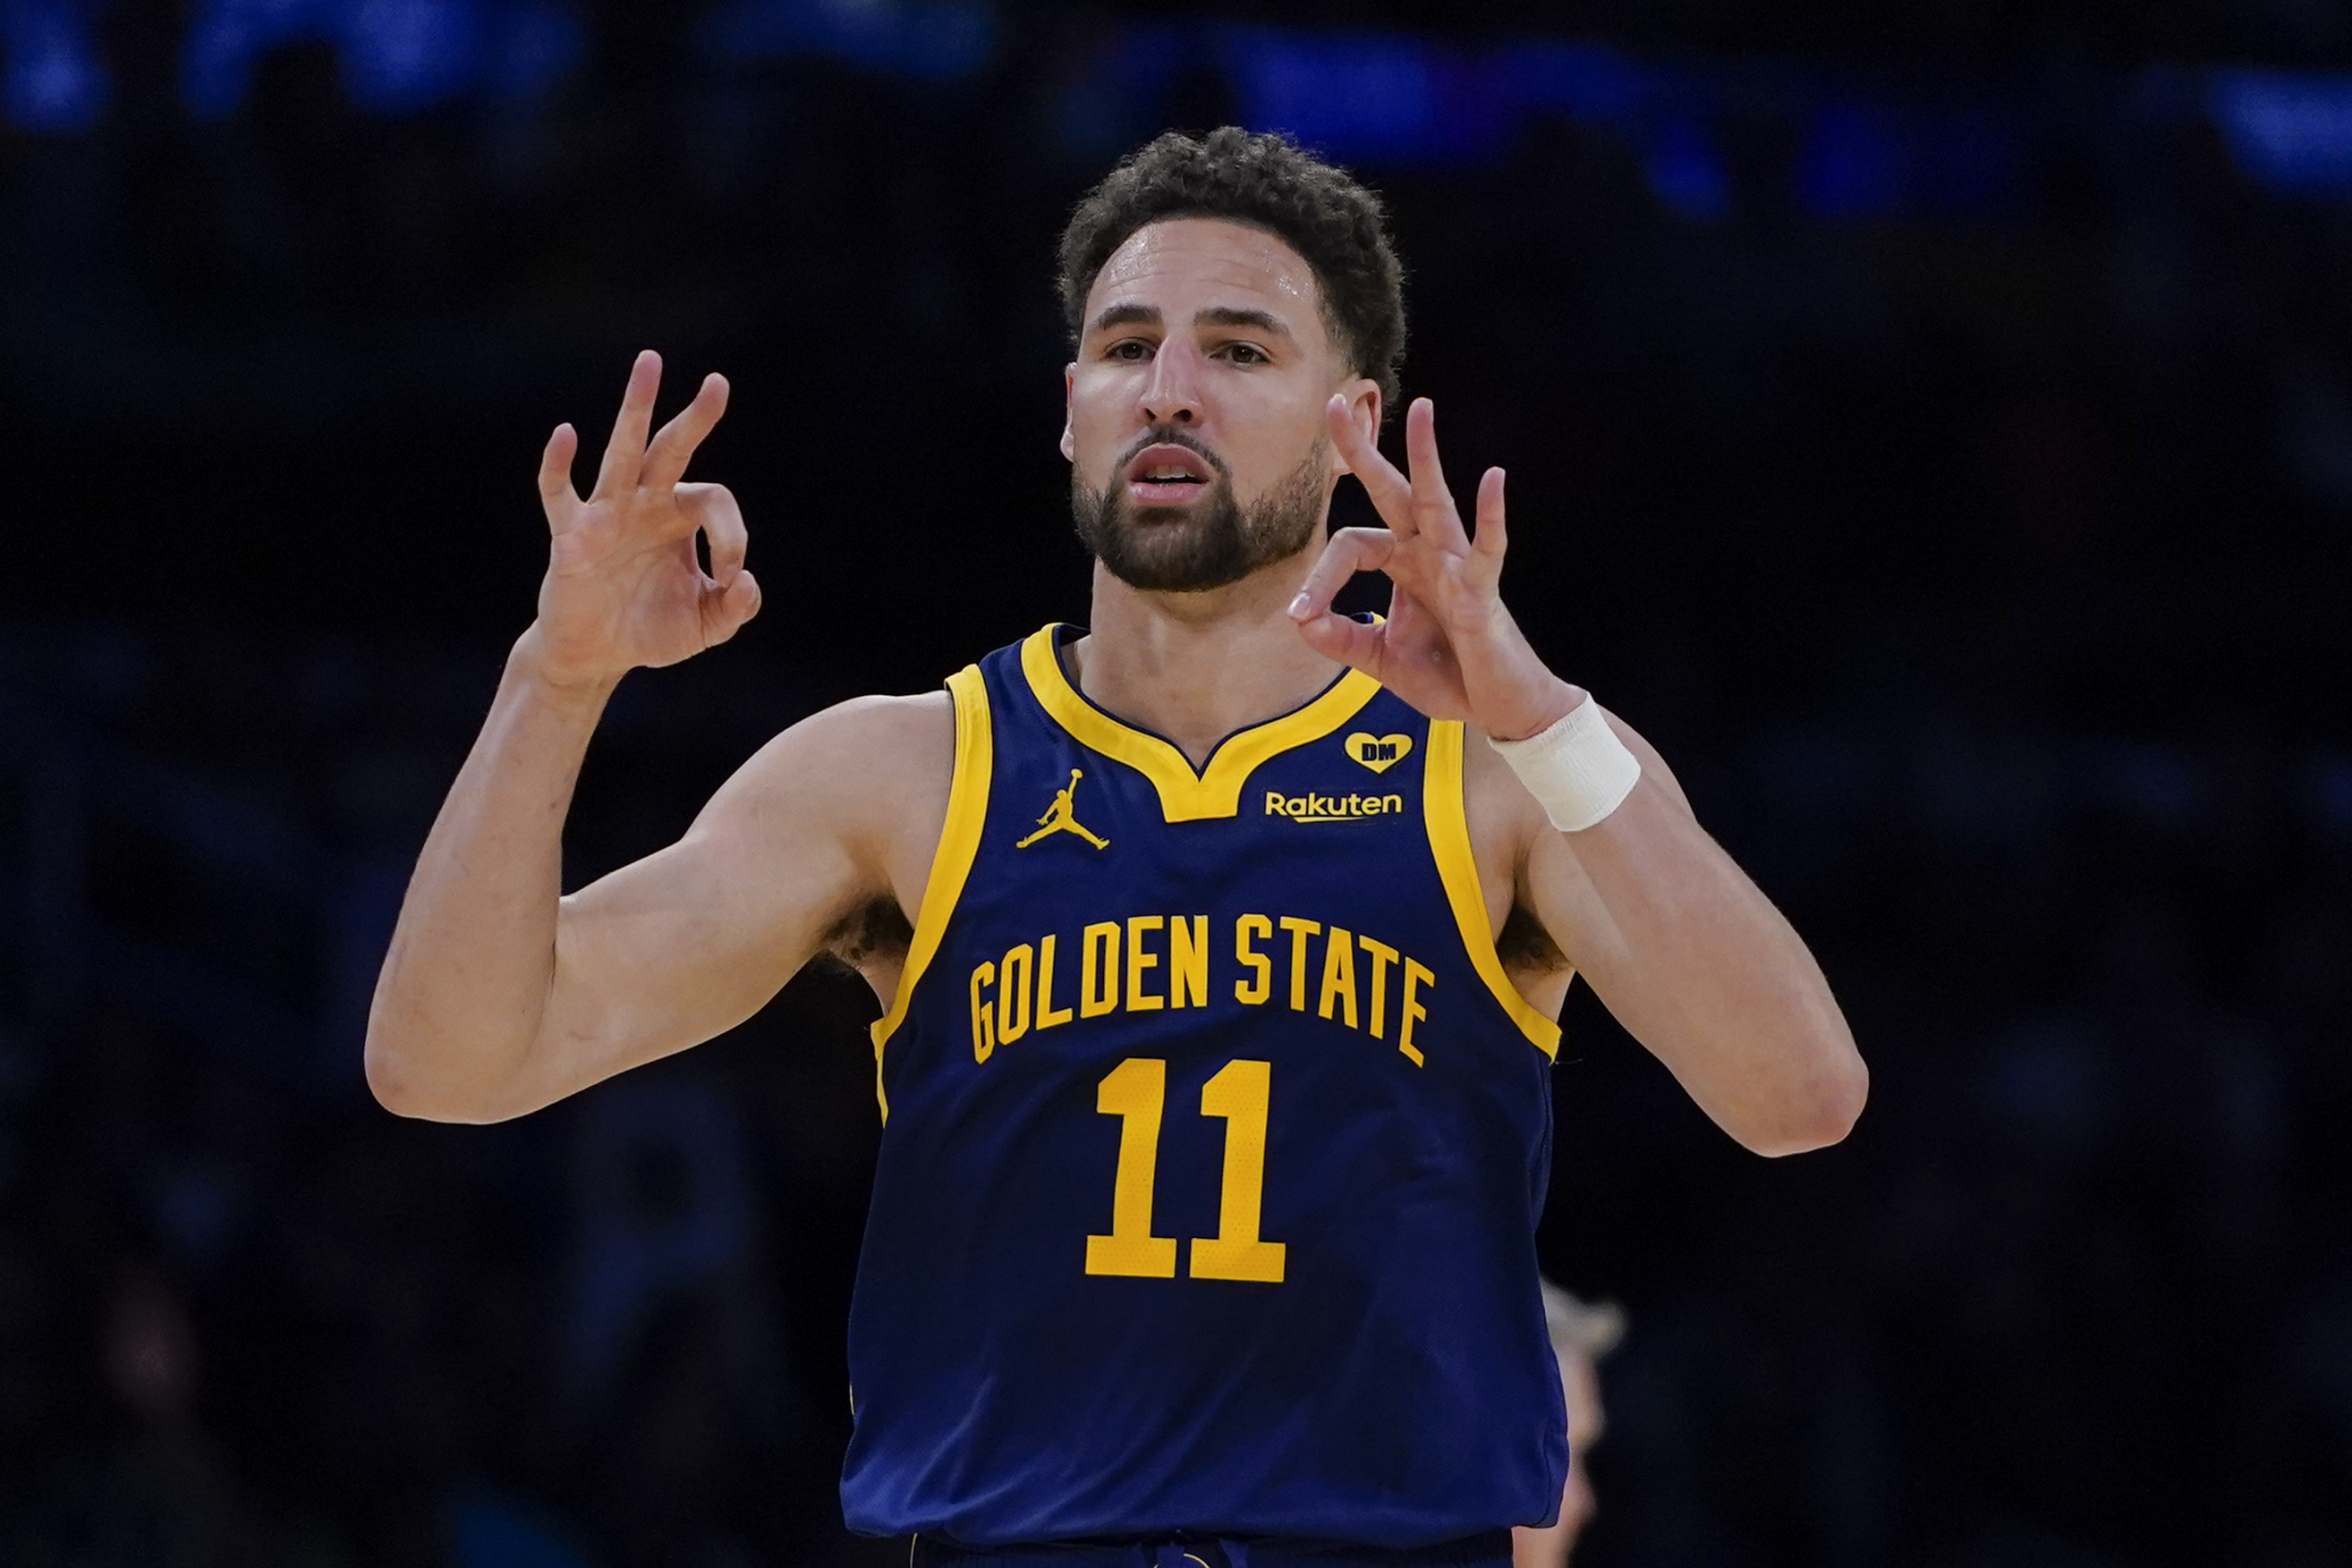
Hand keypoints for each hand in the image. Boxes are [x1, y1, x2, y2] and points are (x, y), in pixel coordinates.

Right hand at [527, 350, 760, 689]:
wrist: (596, 655)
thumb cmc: (650, 629)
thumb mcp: (704, 625)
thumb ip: (735, 608)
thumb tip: (746, 582)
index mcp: (680, 517)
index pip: (715, 502)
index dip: (733, 537)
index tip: (729, 579)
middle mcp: (646, 504)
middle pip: (672, 449)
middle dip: (696, 418)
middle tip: (719, 383)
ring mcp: (607, 514)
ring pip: (624, 452)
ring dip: (637, 408)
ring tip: (651, 362)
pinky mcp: (570, 534)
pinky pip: (559, 491)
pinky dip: (558, 463)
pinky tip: (565, 433)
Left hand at [1289, 395, 1578, 739]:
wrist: (1498, 708)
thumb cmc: (1449, 677)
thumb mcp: (1380, 660)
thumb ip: (1341, 639)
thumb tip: (1300, 620)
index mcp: (1402, 567)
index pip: (1351, 546)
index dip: (1319, 576)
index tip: (1300, 613)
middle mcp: (1427, 556)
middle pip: (1390, 493)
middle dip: (1361, 451)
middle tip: (1335, 403)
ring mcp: (1456, 569)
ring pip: (1436, 503)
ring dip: (1425, 457)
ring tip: (1421, 409)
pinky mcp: (1483, 593)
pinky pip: (1486, 549)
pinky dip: (1490, 515)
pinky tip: (1493, 479)